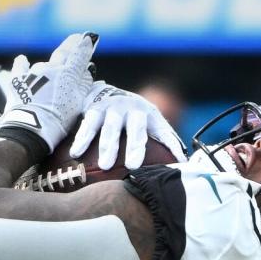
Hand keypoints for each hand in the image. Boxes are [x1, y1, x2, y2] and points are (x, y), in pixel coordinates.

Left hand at [0, 32, 98, 153]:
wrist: (31, 127)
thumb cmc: (58, 120)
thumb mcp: (78, 104)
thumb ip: (83, 85)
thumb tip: (87, 70)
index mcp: (68, 74)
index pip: (80, 55)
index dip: (85, 45)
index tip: (89, 38)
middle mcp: (51, 68)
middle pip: (63, 52)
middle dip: (71, 44)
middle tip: (76, 38)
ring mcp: (33, 73)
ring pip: (44, 65)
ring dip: (48, 68)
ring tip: (49, 79)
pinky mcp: (18, 80)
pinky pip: (21, 66)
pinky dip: (22, 63)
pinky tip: (22, 59)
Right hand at [70, 82, 186, 169]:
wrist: (108, 93)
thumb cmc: (133, 119)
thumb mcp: (151, 125)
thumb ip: (165, 141)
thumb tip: (184, 165)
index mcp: (150, 116)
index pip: (163, 131)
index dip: (170, 146)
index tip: (175, 163)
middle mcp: (133, 109)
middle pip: (135, 128)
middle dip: (134, 146)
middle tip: (133, 166)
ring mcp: (113, 108)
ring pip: (111, 127)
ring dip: (108, 146)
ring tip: (104, 165)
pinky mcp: (95, 109)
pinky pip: (88, 125)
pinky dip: (82, 139)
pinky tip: (76, 153)